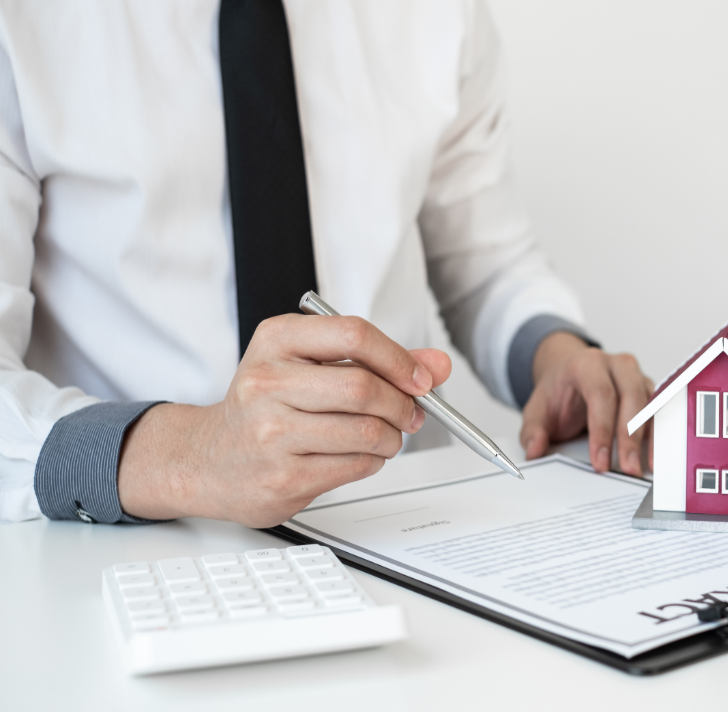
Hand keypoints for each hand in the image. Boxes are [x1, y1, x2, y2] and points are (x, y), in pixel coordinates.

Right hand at [117, 314, 450, 526]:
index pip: (353, 334)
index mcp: (276, 340)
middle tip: (412, 413)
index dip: (398, 358)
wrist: (208, 459)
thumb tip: (436, 365)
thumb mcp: (311, 365)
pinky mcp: (284, 476)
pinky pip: (356, 466)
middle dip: (402, 404)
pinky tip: (358, 455)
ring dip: (392, 438)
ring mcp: (271, 432)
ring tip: (386, 436)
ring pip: (366, 432)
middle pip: (363, 388)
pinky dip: (372, 462)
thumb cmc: (266, 406)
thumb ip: (378, 361)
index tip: (420, 378)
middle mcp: (267, 382)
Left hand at [519, 332, 653, 475]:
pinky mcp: (649, 390)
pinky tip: (655, 457)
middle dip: (630, 437)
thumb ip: (532, 430)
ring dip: (649, 438)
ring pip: (650, 404)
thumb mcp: (537, 408)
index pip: (601, 394)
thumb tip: (535, 450)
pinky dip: (659, 435)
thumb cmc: (559, 391)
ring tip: (644, 467)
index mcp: (587, 364)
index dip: (603, 429)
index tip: (600, 461)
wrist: (570, 374)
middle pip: (631, 397)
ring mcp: (636, 376)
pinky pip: (659, 411)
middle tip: (628, 468)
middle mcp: (617, 365)